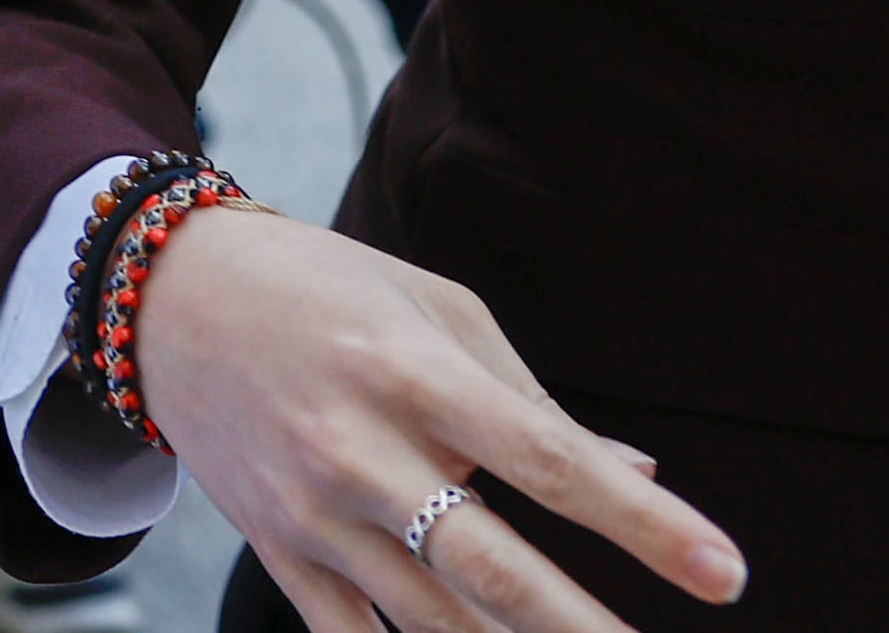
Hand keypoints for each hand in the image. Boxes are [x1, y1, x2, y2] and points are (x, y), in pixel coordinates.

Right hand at [133, 203, 743, 631]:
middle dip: (582, 627)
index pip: (546, 456)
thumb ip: (531, 400)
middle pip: (490, 563)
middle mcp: (359, 448)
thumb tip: (635, 476)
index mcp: (410, 369)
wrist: (165, 298)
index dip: (641, 521)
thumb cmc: (323, 289)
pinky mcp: (276, 551)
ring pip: (432, 621)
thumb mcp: (432, 307)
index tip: (723, 571)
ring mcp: (312, 511)